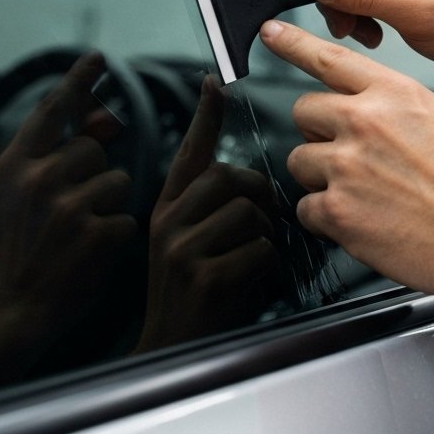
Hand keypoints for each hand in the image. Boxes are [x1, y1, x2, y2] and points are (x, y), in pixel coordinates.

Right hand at [0, 52, 136, 331]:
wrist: (16, 306)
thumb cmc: (25, 242)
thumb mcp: (22, 190)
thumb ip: (56, 150)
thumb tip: (105, 116)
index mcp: (16, 164)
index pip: (53, 109)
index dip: (77, 80)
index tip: (97, 56)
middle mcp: (38, 179)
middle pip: (94, 149)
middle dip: (91, 174)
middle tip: (65, 212)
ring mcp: (67, 207)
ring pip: (118, 180)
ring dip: (107, 204)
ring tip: (78, 233)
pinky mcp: (96, 233)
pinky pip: (126, 215)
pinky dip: (115, 234)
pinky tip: (89, 253)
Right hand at [135, 79, 276, 351]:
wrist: (173, 350)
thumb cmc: (194, 294)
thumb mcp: (184, 242)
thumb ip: (208, 209)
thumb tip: (251, 185)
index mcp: (166, 208)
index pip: (188, 152)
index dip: (204, 115)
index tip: (213, 83)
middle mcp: (168, 222)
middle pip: (228, 176)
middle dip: (258, 193)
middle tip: (266, 217)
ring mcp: (183, 249)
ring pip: (249, 212)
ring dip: (265, 233)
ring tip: (254, 255)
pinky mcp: (205, 277)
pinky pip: (260, 249)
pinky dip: (267, 264)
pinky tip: (250, 279)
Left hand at [259, 19, 433, 303]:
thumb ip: (391, 104)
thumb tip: (359, 104)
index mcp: (393, 93)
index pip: (330, 58)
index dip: (294, 44)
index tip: (270, 33)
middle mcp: (364, 121)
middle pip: (302, 111)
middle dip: (318, 134)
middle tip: (350, 158)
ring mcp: (347, 164)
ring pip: (299, 160)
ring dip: (321, 179)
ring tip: (364, 195)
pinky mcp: (338, 209)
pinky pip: (306, 208)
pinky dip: (328, 219)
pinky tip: (364, 223)